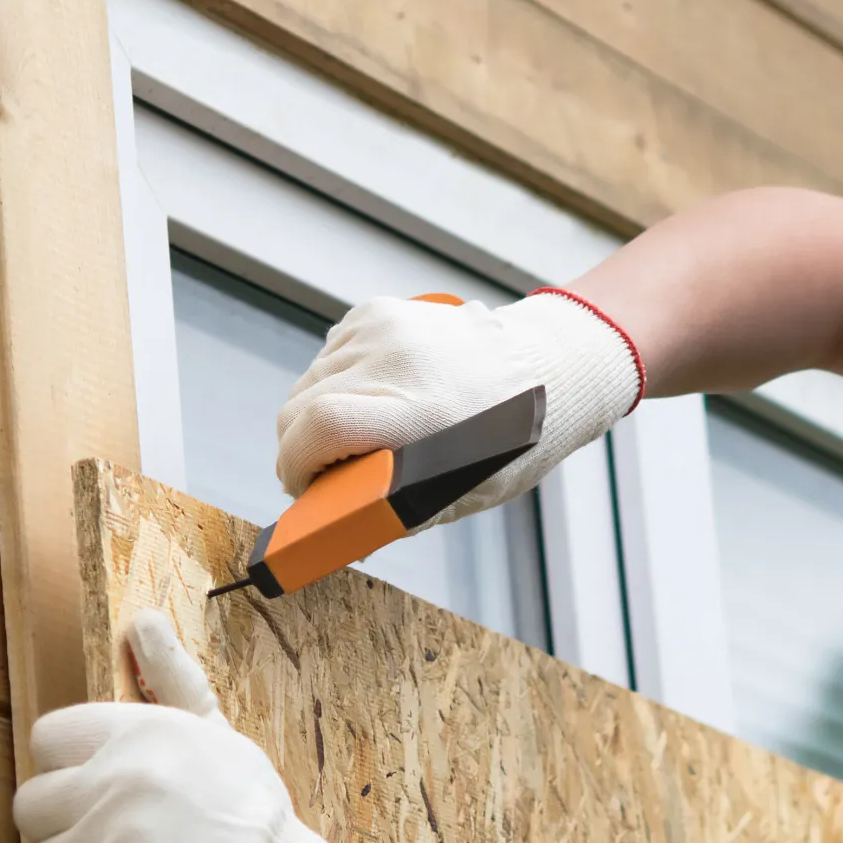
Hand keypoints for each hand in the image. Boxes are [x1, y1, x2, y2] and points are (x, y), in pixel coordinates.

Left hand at [13, 610, 424, 842]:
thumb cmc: (249, 813)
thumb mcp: (215, 734)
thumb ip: (170, 678)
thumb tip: (143, 620)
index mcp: (136, 735)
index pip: (48, 737)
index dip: (72, 763)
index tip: (102, 783)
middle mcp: (110, 785)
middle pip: (33, 802)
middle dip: (66, 820)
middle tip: (117, 833)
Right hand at [276, 290, 642, 527]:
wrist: (545, 366)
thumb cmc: (506, 441)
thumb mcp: (460, 491)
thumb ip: (393, 510)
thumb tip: (330, 530)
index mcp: (422, 411)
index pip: (322, 426)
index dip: (296, 465)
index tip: (302, 487)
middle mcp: (398, 361)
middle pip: (299, 407)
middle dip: (297, 449)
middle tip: (320, 474)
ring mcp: (384, 329)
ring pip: (308, 383)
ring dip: (315, 415)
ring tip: (358, 433)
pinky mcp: (377, 311)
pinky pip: (329, 357)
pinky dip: (335, 382)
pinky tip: (371, 395)